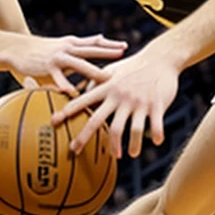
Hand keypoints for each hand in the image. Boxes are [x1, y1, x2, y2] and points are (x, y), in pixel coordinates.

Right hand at [6, 34, 126, 96]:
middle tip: (123, 54)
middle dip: (108, 51)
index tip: (124, 46)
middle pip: (92, 48)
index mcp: (72, 43)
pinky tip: (74, 93)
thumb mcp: (61, 49)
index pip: (95, 41)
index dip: (110, 43)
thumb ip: (76, 53)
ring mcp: (58, 56)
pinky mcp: (48, 66)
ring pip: (80, 63)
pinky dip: (67, 85)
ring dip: (94, 70)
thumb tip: (94, 53)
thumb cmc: (40, 52)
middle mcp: (68, 47)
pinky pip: (59, 78)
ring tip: (107, 78)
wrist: (16, 48)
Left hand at [51, 46, 179, 156]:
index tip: (54, 122)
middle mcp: (120, 96)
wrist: (161, 58)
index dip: (68, 111)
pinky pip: (155, 125)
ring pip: (130, 129)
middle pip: (98, 120)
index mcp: (108, 87)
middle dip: (84, 137)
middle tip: (74, 151)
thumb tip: (81, 92)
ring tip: (124, 155)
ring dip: (127, 145)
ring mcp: (138, 102)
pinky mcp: (157, 105)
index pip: (84, 101)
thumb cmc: (134, 66)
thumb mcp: (113, 70)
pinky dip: (157, 135)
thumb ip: (97, 82)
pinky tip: (157, 143)